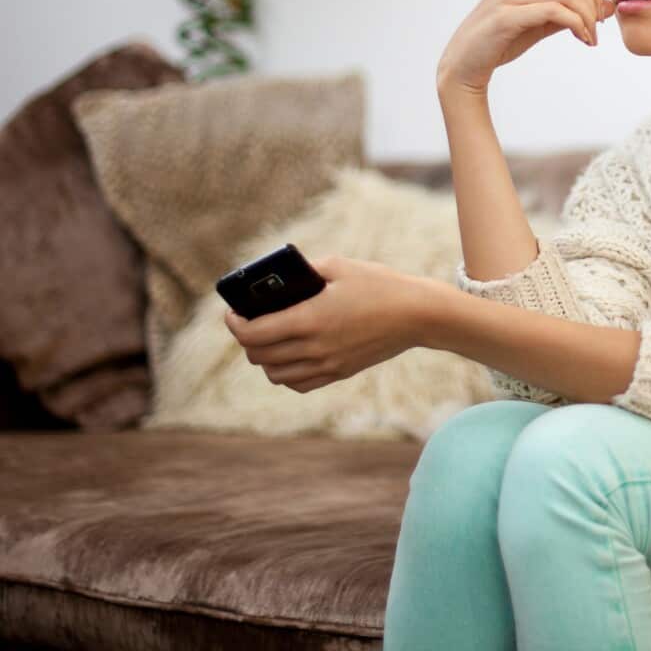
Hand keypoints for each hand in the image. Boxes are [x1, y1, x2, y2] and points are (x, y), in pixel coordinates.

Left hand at [223, 255, 443, 393]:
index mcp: (309, 318)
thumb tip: (277, 277)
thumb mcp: (338, 266)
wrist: (417, 314)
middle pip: (258, 356)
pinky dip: (286, 373)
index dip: (234, 323)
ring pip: (275, 374)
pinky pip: (298, 384)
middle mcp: (315, 347)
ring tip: (269, 341)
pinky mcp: (339, 372)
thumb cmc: (379, 285)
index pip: (252, 333)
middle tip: (249, 323)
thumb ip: (304, 270)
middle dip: (246, 339)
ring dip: (264, 359)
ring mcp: (327, 364)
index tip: (233, 313)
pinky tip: (290, 356)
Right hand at [437, 0, 615, 93]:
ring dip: (587, 18)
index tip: (598, 17)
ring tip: (589, 38)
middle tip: (596, 31)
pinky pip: (554, 11)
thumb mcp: (543, 21)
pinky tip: (581, 39)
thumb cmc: (504, 39)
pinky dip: (576, 25)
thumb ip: (572, 11)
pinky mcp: (506, 15)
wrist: (466, 61)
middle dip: (594, 6)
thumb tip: (608, 6)